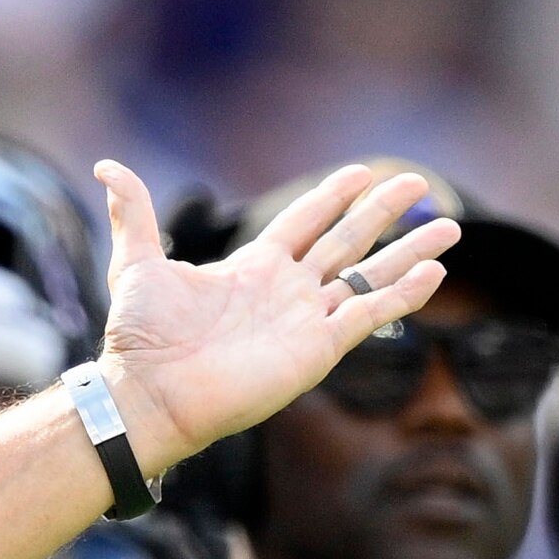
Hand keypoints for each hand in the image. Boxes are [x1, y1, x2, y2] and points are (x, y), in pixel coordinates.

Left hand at [90, 159, 458, 461]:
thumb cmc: (139, 338)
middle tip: (418, 183)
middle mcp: (286, 291)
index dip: (331, 198)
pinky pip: (368, 316)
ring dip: (409, 252)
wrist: (148, 393)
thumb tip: (108, 166)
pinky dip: (401, 295)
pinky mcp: (316, 349)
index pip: (303, 223)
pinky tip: (434, 274)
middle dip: (382, 213)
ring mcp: (305, 320)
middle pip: (347, 241)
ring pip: (369, 276)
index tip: (360, 173)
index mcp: (252, 268)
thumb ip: (133, 214)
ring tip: (450, 228)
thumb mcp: (135, 264)